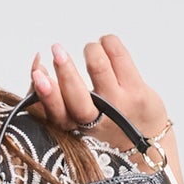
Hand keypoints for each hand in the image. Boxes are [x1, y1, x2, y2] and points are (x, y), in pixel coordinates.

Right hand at [27, 35, 183, 183]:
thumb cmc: (106, 122)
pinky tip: (107, 43)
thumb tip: (38, 62)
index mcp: (75, 126)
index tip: (38, 73)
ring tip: (91, 48)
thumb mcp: (76, 116)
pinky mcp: (137, 92)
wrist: (145, 139)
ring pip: (98, 67)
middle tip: (57, 50)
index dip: (45, 93)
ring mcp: (118, 105)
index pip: (55, 112)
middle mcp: (96, 119)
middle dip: (64, 70)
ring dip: (90, 50)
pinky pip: (120, 57)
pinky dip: (109, 43)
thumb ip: (56, 93)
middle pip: (76, 95)